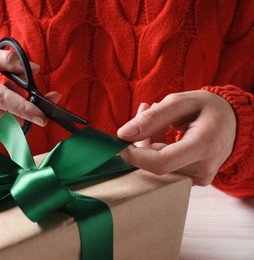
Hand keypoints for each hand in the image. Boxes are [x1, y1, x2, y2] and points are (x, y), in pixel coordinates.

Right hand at [0, 46, 59, 135]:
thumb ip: (6, 60)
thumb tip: (35, 69)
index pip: (1, 99)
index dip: (25, 108)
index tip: (42, 116)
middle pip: (6, 117)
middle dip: (24, 111)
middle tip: (25, 95)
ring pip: (2, 125)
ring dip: (12, 114)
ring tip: (1, 96)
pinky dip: (1, 119)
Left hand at [117, 90, 235, 185]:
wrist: (231, 121)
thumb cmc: (207, 108)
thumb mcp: (180, 102)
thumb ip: (152, 117)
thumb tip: (123, 134)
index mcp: (204, 145)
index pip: (160, 163)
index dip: (135, 156)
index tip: (119, 143)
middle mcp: (204, 168)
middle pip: (156, 163)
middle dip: (141, 140)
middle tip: (144, 110)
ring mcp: (199, 178)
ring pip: (157, 165)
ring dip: (148, 143)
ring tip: (155, 116)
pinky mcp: (194, 180)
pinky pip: (165, 168)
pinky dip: (157, 150)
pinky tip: (161, 132)